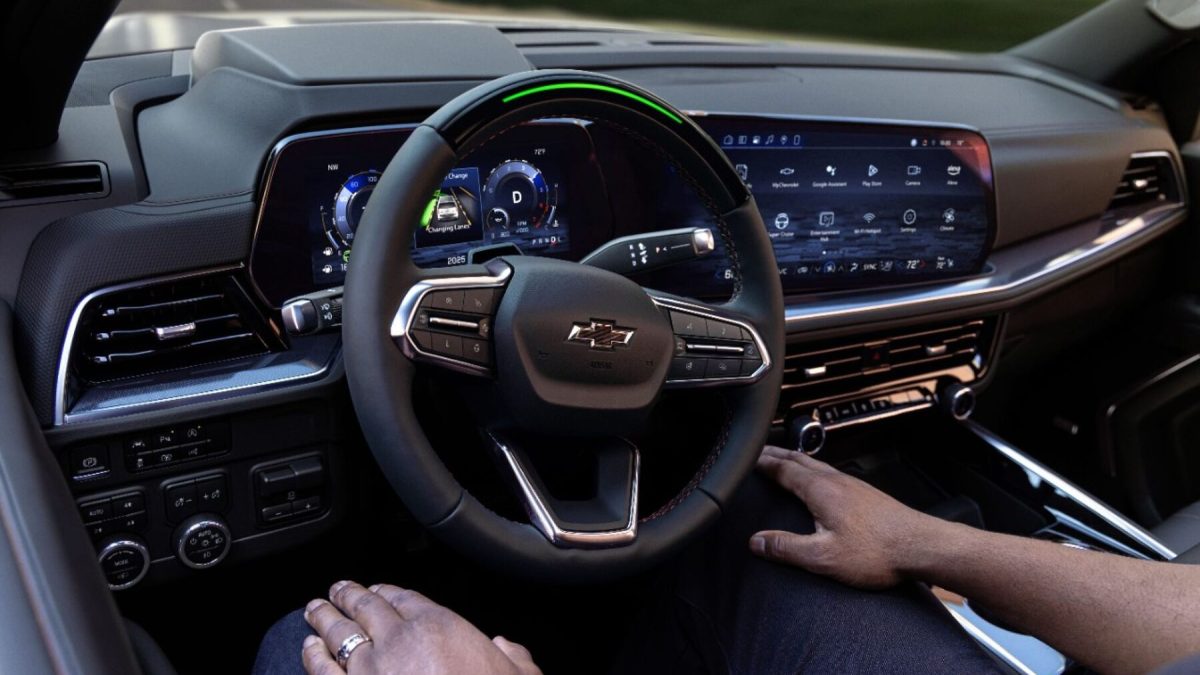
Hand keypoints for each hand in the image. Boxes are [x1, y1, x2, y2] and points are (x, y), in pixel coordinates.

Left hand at [302, 580, 541, 674]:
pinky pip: (323, 669)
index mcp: (438, 625)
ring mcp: (368, 668)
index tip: (376, 589)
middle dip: (349, 595)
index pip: (404, 597)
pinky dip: (313, 655)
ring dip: (324, 617)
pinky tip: (308, 646)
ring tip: (315, 608)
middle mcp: (398, 639)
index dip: (386, 590)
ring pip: (339, 632)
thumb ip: (513, 656)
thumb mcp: (518, 674)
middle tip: (338, 589)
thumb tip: (506, 646)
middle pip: (366, 607)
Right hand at [749, 445, 943, 588]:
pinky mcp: (866, 494)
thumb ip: (787, 548)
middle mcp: (837, 481)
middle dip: (776, 454)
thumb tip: (757, 541)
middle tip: (759, 452)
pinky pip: (831, 473)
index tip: (746, 459)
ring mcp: (854, 485)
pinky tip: (818, 482)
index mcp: (821, 490)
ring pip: (816, 464)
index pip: (784, 468)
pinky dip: (813, 470)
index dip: (762, 462)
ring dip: (794, 460)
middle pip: (799, 459)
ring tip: (783, 461)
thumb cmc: (878, 552)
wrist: (922, 547)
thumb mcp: (824, 557)